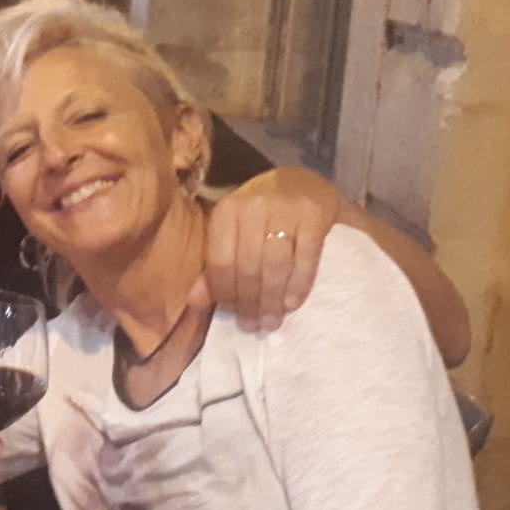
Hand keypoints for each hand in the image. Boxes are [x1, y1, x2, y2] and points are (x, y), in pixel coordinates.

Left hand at [204, 167, 339, 331]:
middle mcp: (253, 206)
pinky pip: (305, 257)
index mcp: (226, 211)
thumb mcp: (234, 233)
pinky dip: (298, 284)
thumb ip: (216, 265)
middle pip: (248, 267)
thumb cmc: (262, 215)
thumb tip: (195, 301)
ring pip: (275, 265)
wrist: (304, 184)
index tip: (233, 315)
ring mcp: (285, 208)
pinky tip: (293, 303)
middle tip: (255, 326)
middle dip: (250, 302)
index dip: (226, 294)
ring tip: (272, 321)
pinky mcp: (314, 213)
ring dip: (273, 299)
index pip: (221, 262)